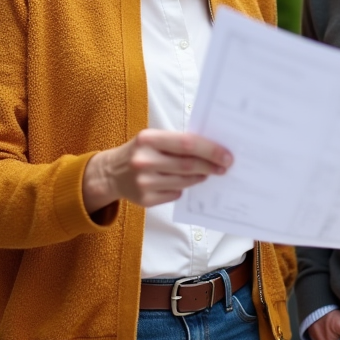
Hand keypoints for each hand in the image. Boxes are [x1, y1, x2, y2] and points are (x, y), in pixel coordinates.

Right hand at [82, 130, 231, 211]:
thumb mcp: (154, 139)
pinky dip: (183, 188)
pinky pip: (175, 194)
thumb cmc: (141, 151)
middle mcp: (144, 160)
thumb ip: (178, 143)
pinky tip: (182, 182)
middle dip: (211, 166)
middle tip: (224, 167)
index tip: (227, 155)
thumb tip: (213, 151)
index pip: (188, 144)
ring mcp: (144, 182)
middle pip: (189, 165)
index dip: (211, 150)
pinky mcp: (145, 200)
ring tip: (206, 173)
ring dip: (200, 177)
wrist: (111, 172)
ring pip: (184, 182)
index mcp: (148, 139)